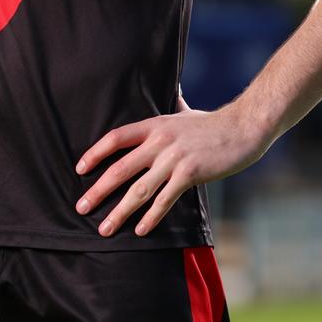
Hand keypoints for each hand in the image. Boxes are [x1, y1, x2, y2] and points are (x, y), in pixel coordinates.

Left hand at [74, 94, 269, 237]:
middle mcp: (159, 141)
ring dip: (119, 211)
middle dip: (99, 190)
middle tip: (81, 207)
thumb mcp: (184, 111)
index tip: (79, 168)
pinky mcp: (190, 174)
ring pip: (139, 189)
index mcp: (154, 125)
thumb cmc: (212, 123)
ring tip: (104, 228)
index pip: (116, 137)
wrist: (242, 128)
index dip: (95, 153)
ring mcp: (174, 158)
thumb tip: (169, 91)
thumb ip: (171, 105)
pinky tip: (140, 230)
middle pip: (120, 167)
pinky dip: (151, 217)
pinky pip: (164, 199)